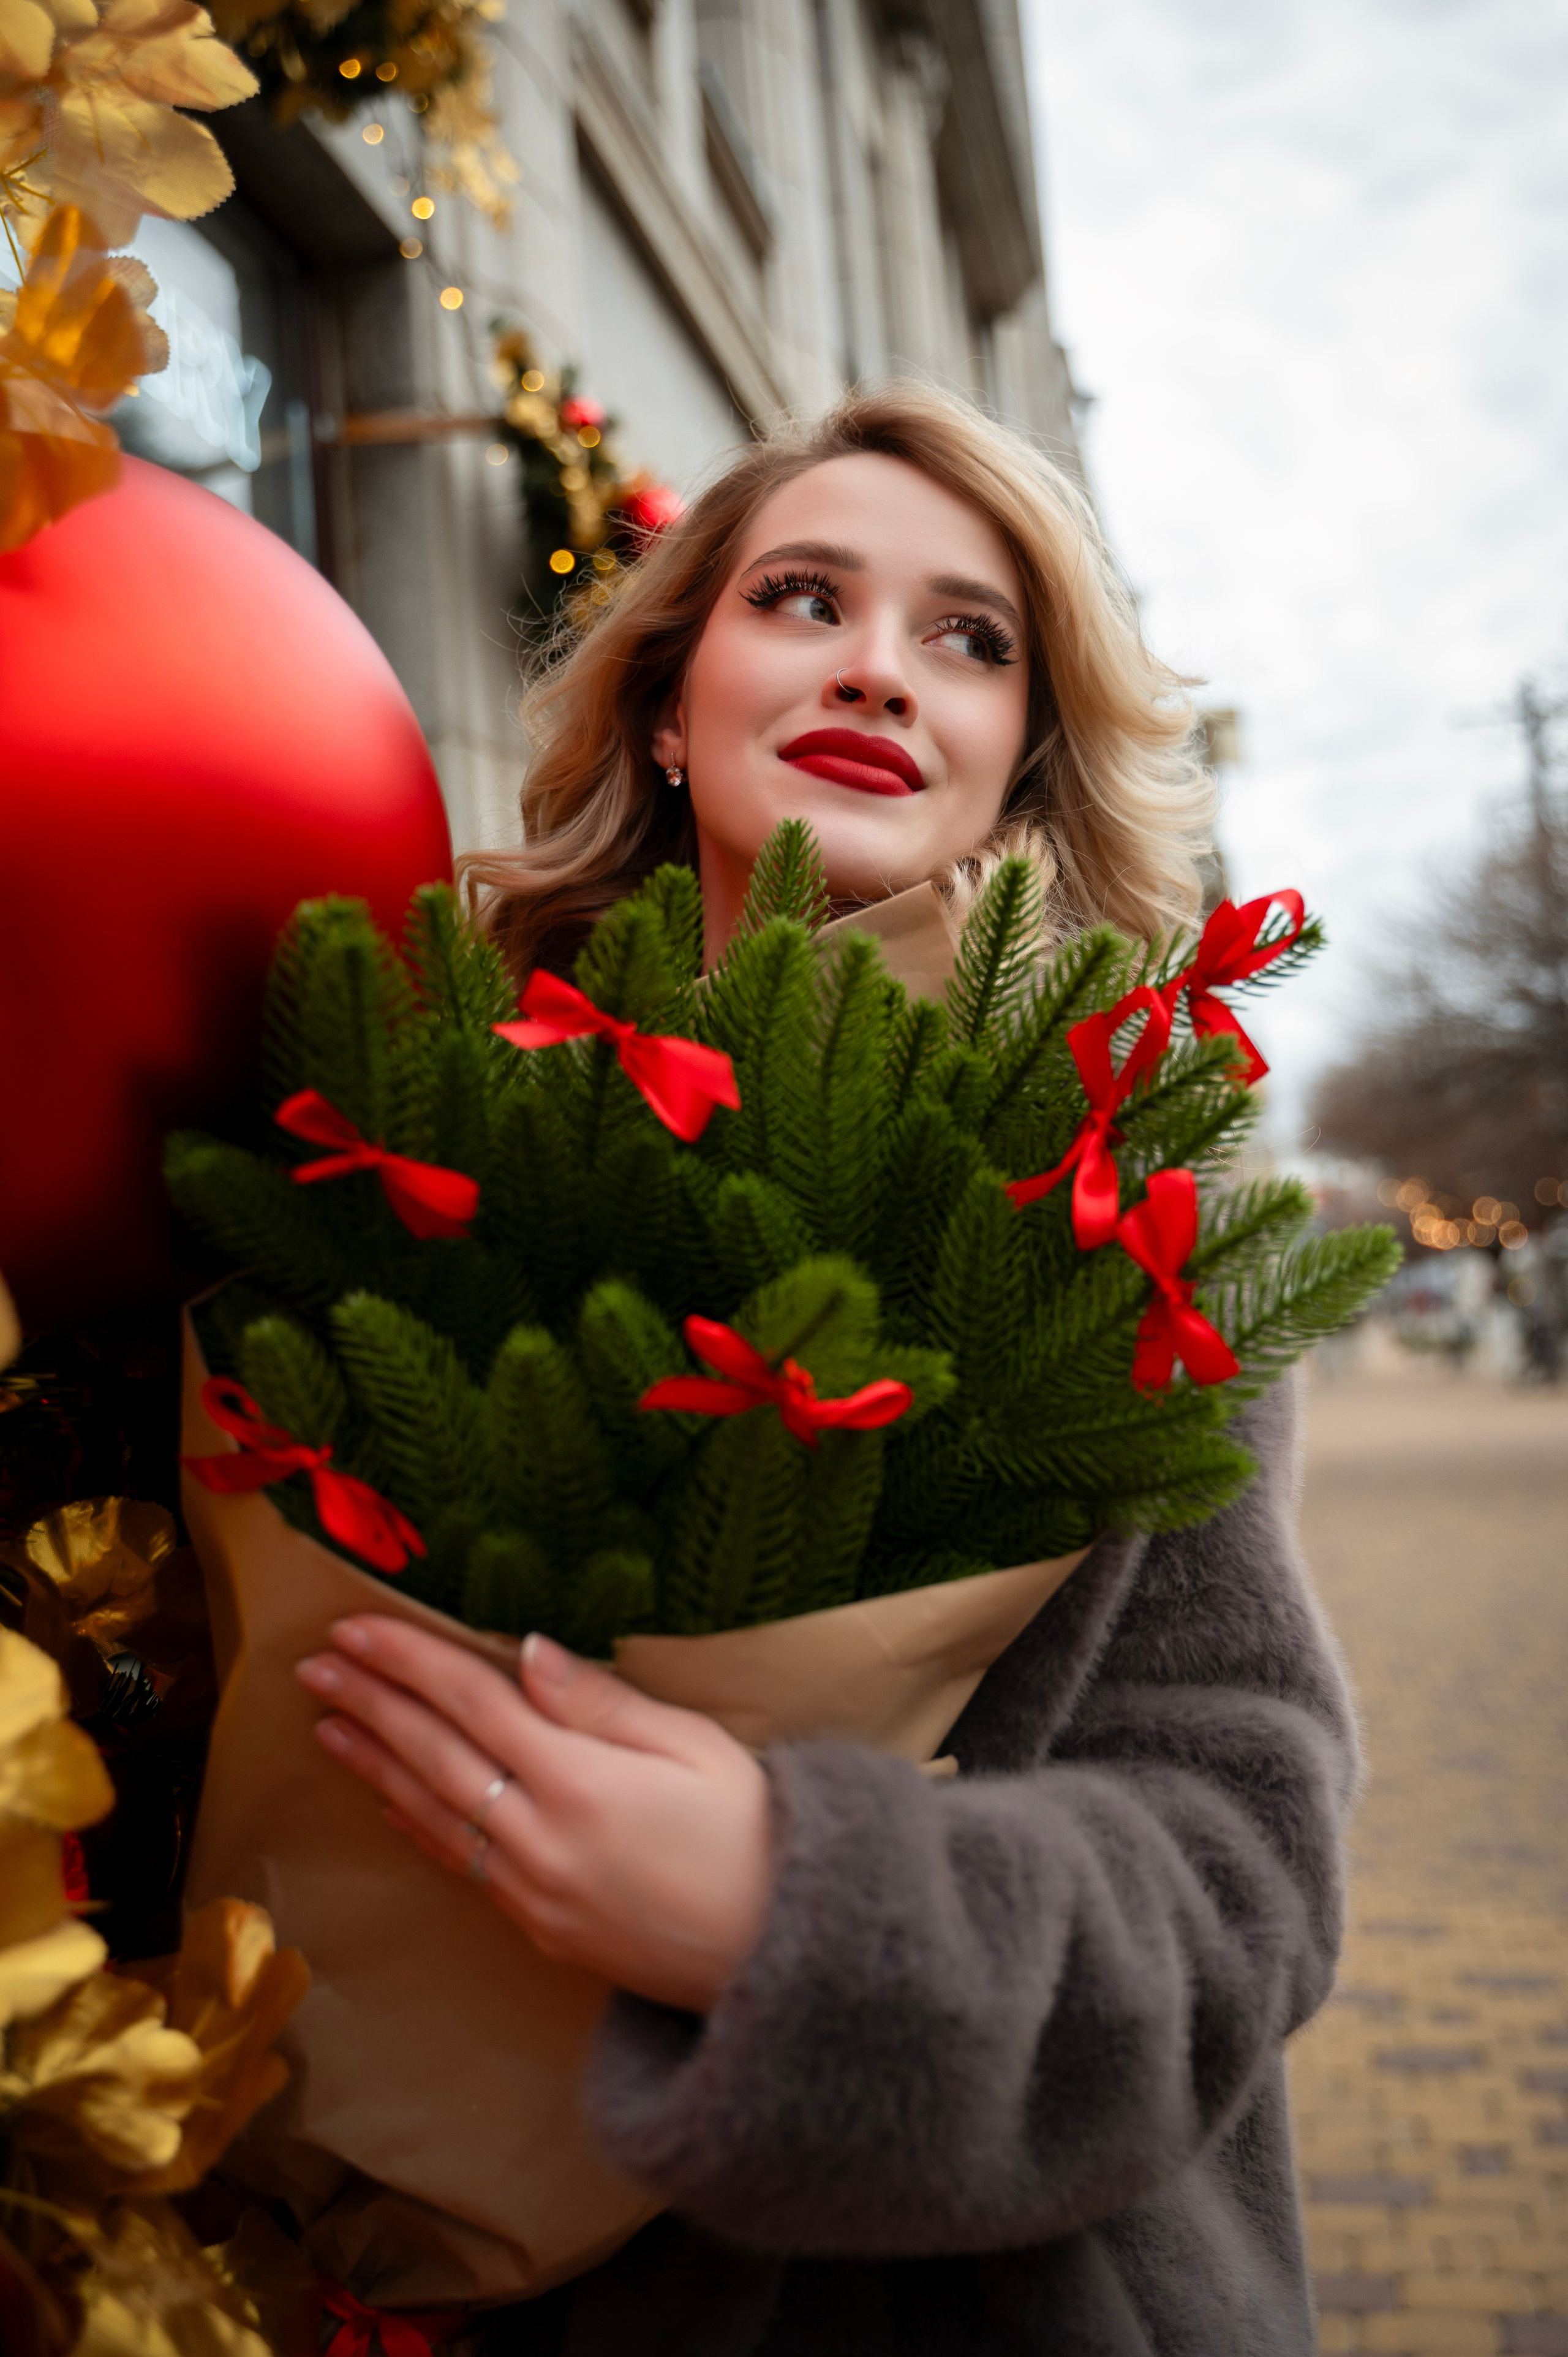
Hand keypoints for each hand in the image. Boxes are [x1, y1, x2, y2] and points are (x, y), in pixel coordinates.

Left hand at [294, 1619, 773, 2012]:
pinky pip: (463, 1865)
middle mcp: (540, 1839)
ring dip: (375, 1765)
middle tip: (315, 1668)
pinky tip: (389, 1801)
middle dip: (371, 1706)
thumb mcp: (697, 1747)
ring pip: (435, 1814)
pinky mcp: (541, 1928)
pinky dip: (419, 1826)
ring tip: (326, 1726)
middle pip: (436, 1756)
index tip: (354, 1631)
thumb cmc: (756, 1835)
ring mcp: (533, 1892)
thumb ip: (603, 1703)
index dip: (408, 1662)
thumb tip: (524, 1653)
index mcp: (581, 1781)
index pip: (471, 1702)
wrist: (782, 1956)